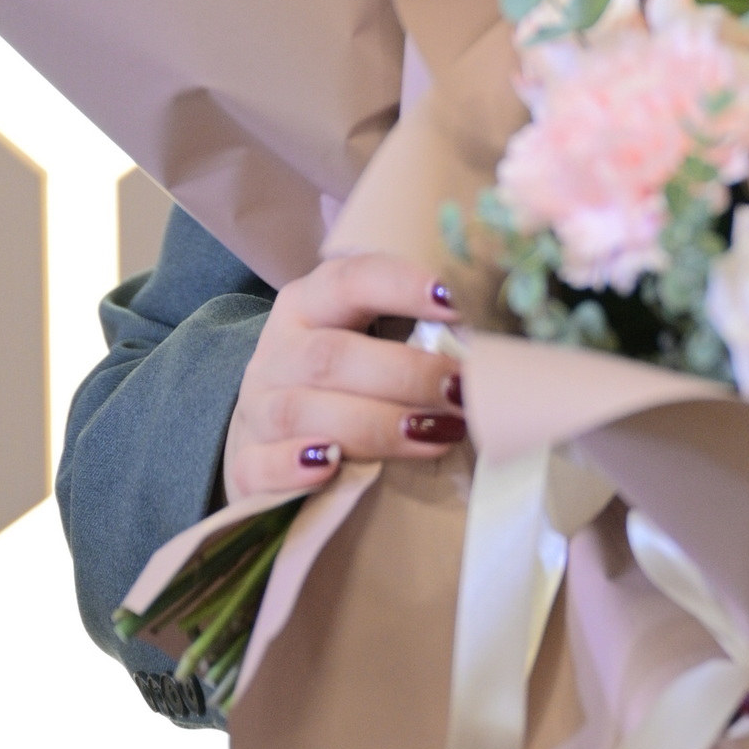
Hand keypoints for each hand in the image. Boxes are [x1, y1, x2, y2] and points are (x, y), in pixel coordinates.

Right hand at [223, 255, 465, 502]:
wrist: (273, 434)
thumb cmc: (343, 381)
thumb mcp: (369, 340)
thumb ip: (417, 333)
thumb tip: (502, 347)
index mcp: (310, 304)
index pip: (349, 281)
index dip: (400, 286)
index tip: (455, 299)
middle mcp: (279, 350)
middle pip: (332, 355)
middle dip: (405, 375)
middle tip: (463, 391)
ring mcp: (258, 407)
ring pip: (301, 410)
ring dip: (374, 425)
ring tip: (437, 436)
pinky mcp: (245, 463)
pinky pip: (260, 465)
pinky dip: (293, 467)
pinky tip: (332, 467)